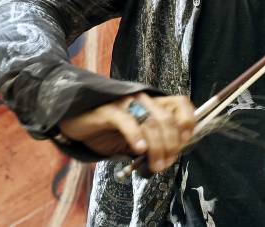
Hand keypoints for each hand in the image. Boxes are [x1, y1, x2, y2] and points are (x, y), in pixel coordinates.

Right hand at [58, 93, 195, 172]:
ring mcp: (125, 102)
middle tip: (166, 164)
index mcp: (153, 103)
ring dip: (157, 147)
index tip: (184, 142)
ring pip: (150, 122)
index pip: (180, 103)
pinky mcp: (108, 110)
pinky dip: (136, 136)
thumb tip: (174, 154)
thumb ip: (155, 140)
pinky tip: (139, 150)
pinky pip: (126, 121)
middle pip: (167, 119)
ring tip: (154, 165)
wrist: (77, 123)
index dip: (187, 122)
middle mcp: (142, 99)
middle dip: (171, 145)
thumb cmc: (109, 131)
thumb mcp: (138, 137)